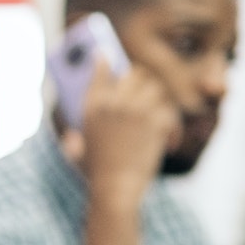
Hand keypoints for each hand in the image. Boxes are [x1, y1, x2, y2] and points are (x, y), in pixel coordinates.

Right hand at [61, 56, 179, 207]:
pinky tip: (170, 140)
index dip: (103, 61)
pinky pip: (170, 111)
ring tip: (159, 115)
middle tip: (144, 90)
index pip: (99, 73)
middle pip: (134, 74)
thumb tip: (71, 139)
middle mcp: (113, 104)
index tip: (105, 54)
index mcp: (92, 108)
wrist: (115, 190)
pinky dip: (173, 125)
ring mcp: (136, 111)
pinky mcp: (155, 123)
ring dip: (159, 100)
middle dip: (140, 80)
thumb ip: (73, 141)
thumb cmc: (96, 175)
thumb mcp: (77, 154)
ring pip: (156, 88)